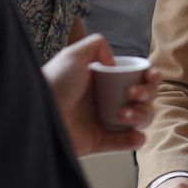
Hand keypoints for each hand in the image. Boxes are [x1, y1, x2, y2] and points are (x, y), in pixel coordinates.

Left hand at [42, 34, 159, 155]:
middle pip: (144, 98)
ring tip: (122, 114)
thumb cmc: (53, 83)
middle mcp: (108, 99)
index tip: (151, 76)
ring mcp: (105, 120)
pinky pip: (125, 142)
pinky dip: (135, 140)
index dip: (150, 77)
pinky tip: (135, 136)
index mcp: (105, 80)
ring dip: (141, 115)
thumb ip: (97, 45)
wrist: (36, 112)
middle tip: (133, 93)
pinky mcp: (100, 141)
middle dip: (147, 95)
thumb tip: (115, 60)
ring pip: (140, 120)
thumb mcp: (73, 53)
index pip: (137, 77)